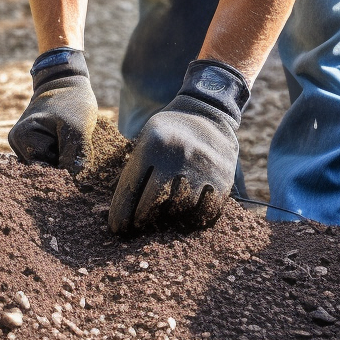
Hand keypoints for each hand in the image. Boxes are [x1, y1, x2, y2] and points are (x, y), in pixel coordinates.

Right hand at [9, 48, 97, 173]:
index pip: (44, 168)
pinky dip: (61, 156)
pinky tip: (68, 144)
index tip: (75, 151)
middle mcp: (18, 144)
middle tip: (75, 145)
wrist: (67, 82)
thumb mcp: (78, 128)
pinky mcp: (35, 145)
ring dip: (63, 159)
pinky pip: (50, 160)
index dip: (63, 165)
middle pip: (44, 170)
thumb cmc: (72, 102)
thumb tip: (74, 185)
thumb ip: (73, 158)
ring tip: (71, 140)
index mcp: (21, 138)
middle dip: (62, 163)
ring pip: (49, 167)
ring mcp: (25, 145)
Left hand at [109, 60, 249, 234]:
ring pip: (179, 209)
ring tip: (161, 220)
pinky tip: (185, 217)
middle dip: (141, 219)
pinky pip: (205, 212)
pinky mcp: (222, 179)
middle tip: (137, 227)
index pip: (131, 187)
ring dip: (168, 219)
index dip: (121, 213)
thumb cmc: (169, 130)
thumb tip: (118, 211)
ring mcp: (202, 167)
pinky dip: (193, 219)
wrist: (208, 111)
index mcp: (154, 143)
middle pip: (153, 202)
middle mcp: (178, 154)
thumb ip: (135, 168)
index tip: (117, 228)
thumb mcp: (147, 137)